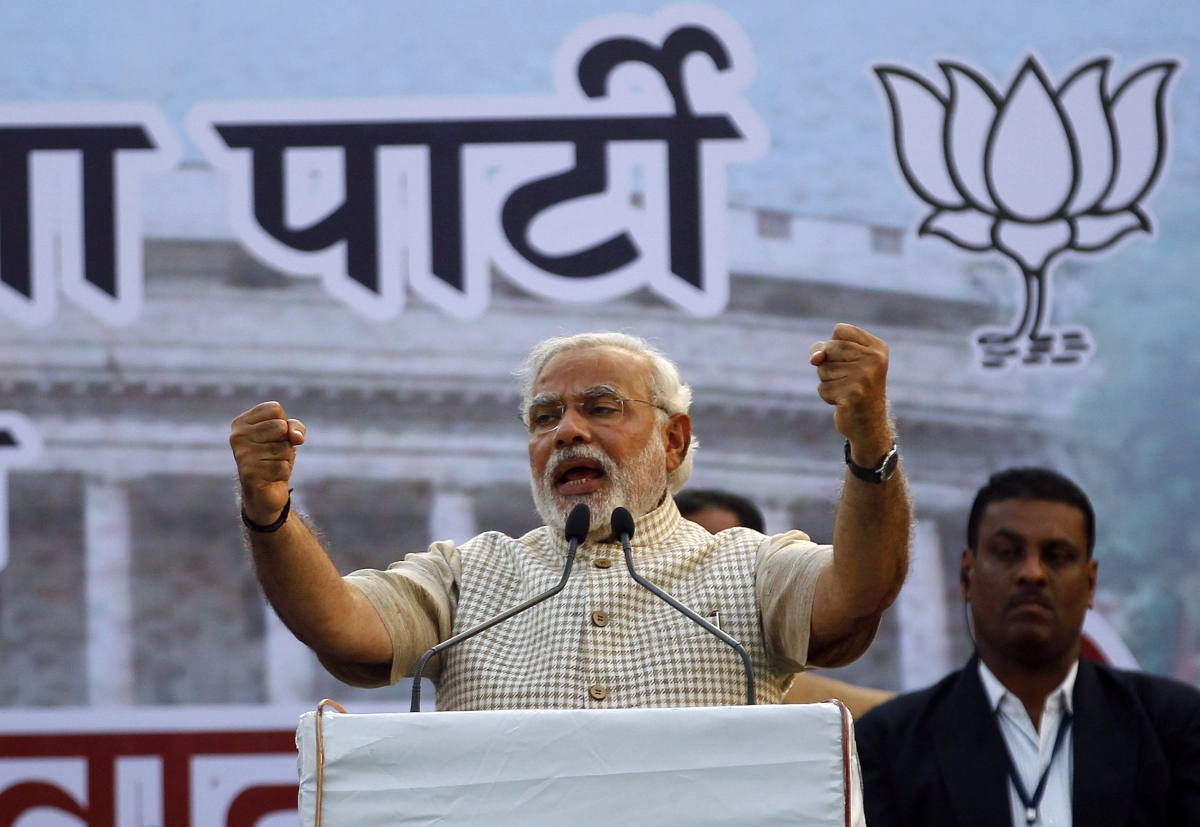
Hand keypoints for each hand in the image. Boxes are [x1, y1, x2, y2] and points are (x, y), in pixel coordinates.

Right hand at [230, 402, 305, 523]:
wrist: (265, 491)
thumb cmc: (274, 457)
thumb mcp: (287, 436)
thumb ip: (295, 428)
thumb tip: (297, 437)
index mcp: (242, 422)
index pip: (274, 409)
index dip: (284, 423)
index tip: (274, 436)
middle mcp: (237, 436)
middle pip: (280, 426)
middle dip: (285, 441)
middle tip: (273, 453)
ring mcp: (241, 454)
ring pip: (284, 447)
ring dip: (285, 458)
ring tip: (271, 464)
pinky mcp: (248, 472)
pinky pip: (282, 465)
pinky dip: (283, 471)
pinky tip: (271, 476)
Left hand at [809, 324, 892, 464]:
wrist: (868, 425)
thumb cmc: (853, 388)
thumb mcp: (841, 362)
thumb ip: (823, 350)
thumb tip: (815, 359)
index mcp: (877, 347)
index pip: (840, 330)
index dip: (834, 346)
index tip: (849, 362)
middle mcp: (875, 359)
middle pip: (830, 348)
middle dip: (829, 365)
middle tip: (847, 379)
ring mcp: (865, 376)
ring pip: (823, 368)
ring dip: (828, 381)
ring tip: (846, 390)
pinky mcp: (854, 393)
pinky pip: (823, 387)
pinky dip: (828, 396)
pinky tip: (844, 402)